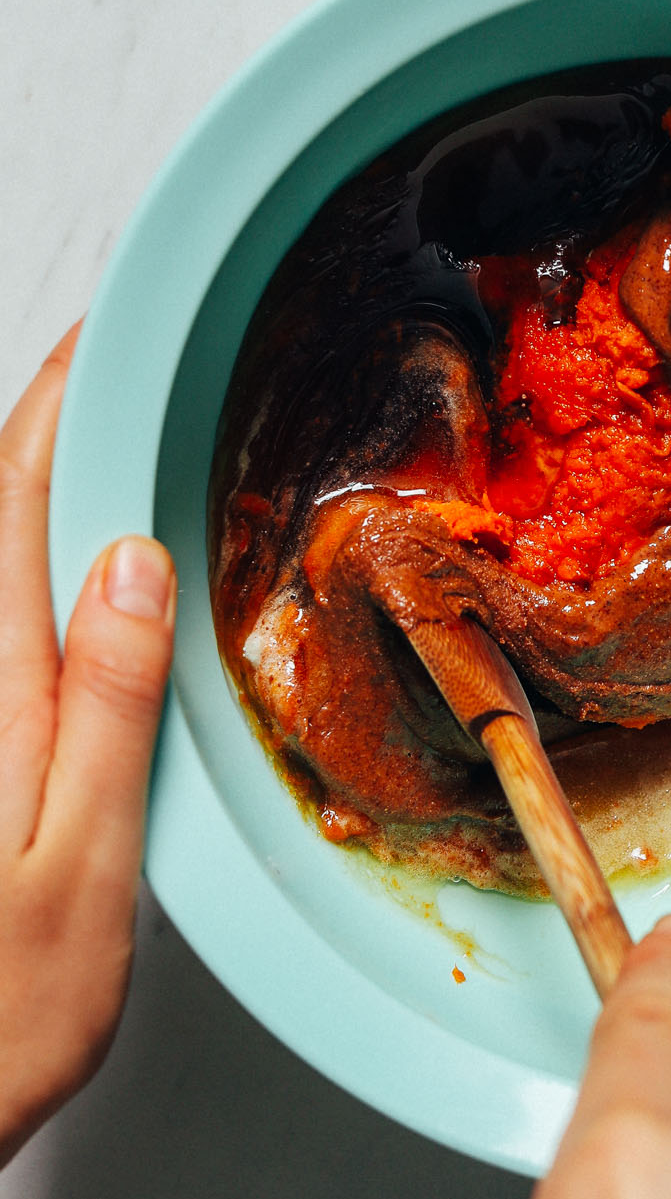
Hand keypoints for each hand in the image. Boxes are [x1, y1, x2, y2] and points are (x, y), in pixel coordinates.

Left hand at [0, 330, 175, 1168]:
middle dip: (50, 418)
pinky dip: (34, 566)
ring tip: (108, 431)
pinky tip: (83, 571)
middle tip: (118, 358)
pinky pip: (1, 626)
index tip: (105, 331)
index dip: (58, 400)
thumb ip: (105, 706)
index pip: (14, 500)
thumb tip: (130, 559)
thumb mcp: (78, 868)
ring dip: (41, 486)